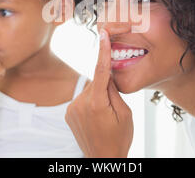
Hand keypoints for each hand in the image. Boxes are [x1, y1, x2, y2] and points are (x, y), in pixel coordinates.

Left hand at [65, 28, 133, 157]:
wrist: (103, 159)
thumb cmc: (119, 138)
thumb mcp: (125, 113)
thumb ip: (114, 91)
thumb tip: (108, 74)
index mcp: (97, 103)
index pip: (100, 70)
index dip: (103, 51)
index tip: (103, 34)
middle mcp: (80, 104)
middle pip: (95, 81)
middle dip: (105, 87)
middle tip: (113, 106)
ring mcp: (72, 109)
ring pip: (89, 90)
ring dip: (97, 96)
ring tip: (104, 116)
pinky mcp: (68, 113)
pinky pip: (82, 99)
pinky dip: (90, 102)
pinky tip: (96, 118)